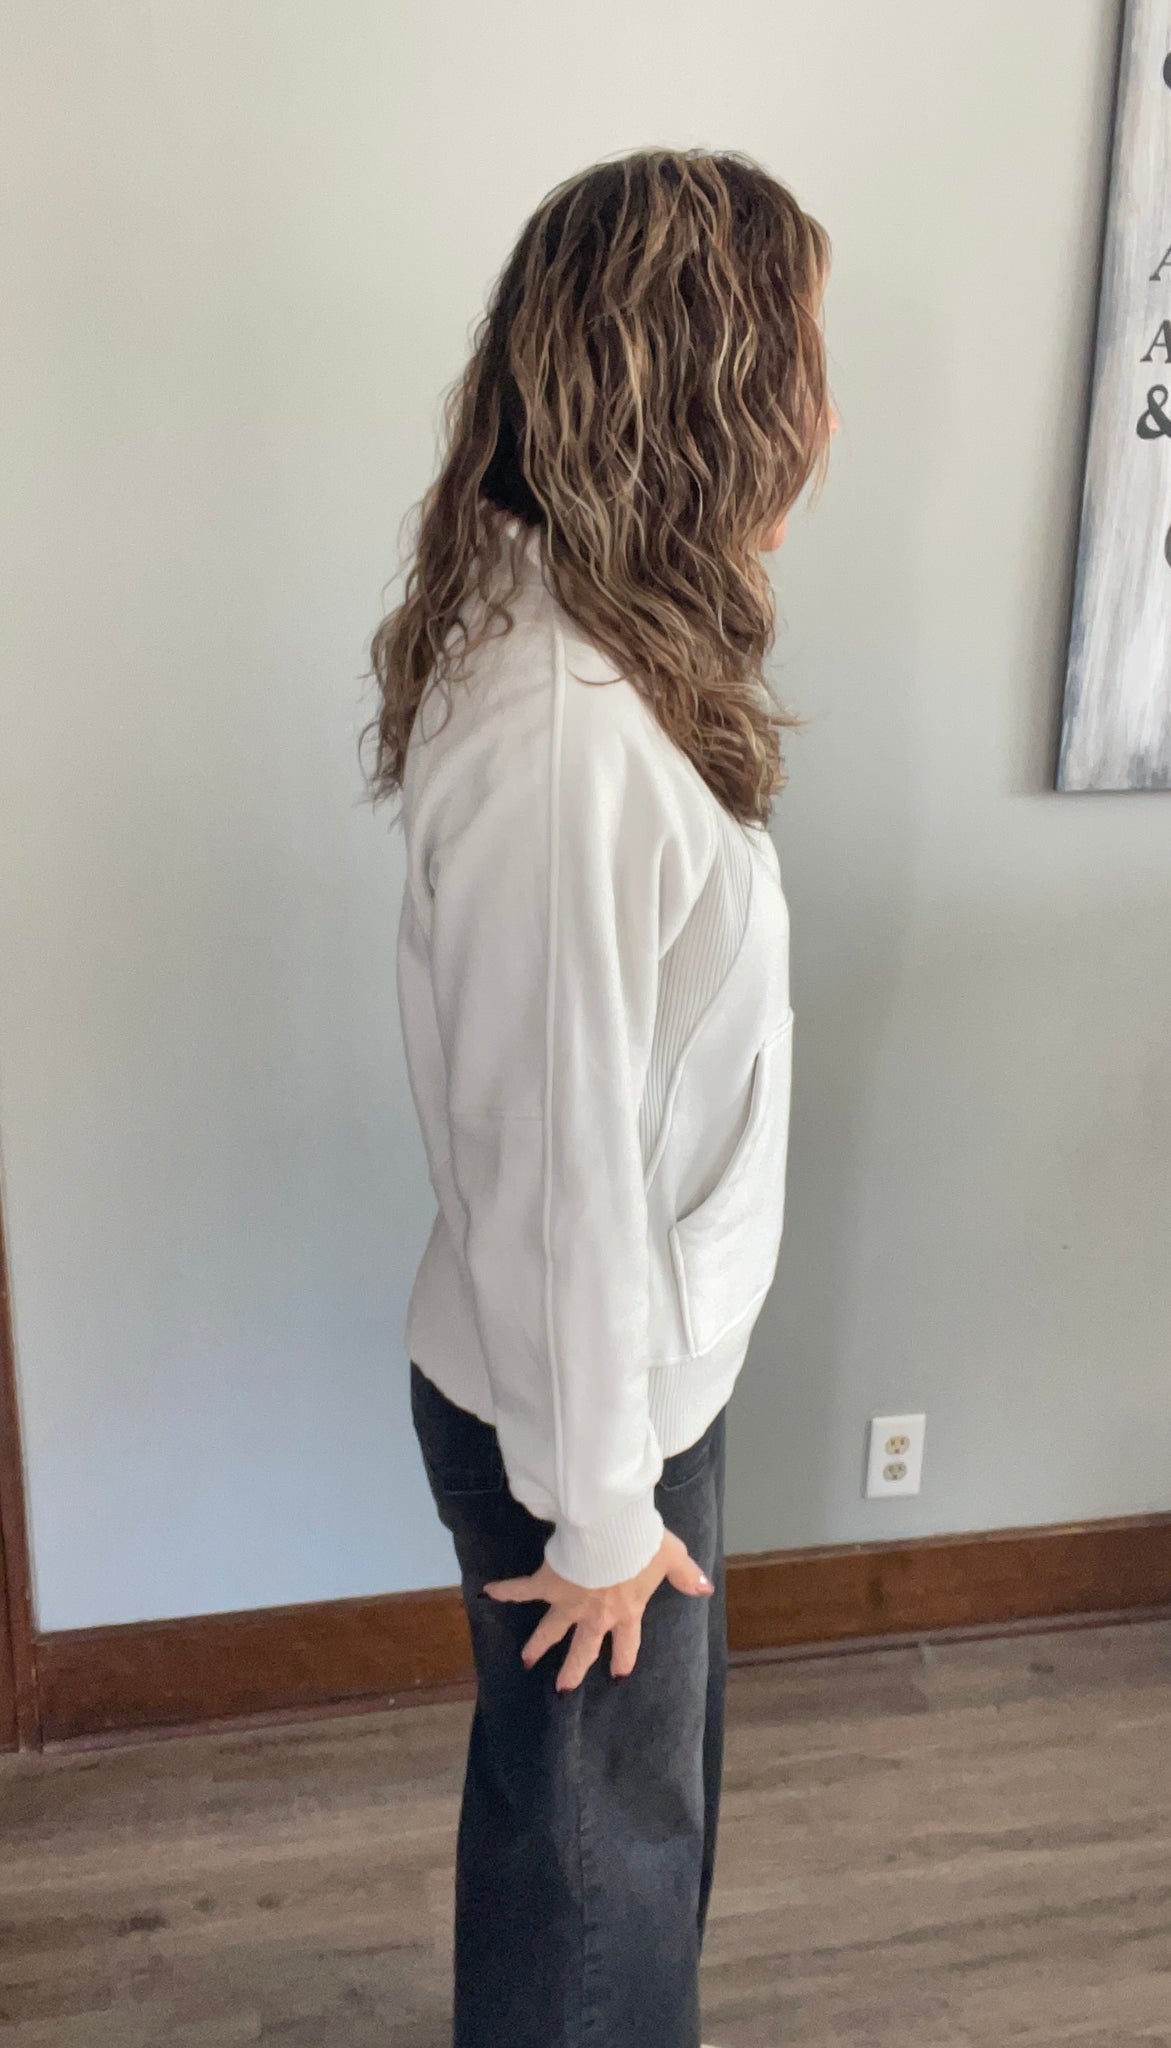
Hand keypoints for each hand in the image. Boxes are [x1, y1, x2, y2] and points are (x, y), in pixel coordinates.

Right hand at [482, 1529, 713, 1692]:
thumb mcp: (671, 1556)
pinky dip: (504, 1591)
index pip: (626, 1645)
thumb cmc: (642, 1544)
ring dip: (537, 1645)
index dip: (623, 1660)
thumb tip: (704, 1589)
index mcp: (626, 1612)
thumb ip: (686, 1575)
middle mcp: (595, 1615)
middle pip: (583, 1650)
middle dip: (572, 1670)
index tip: (618, 1676)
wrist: (609, 1530)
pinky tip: (487, 1593)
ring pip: (550, 1631)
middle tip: (562, 1690)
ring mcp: (568, 1603)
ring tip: (526, 1659)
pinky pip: (522, 1590)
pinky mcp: (547, 1584)